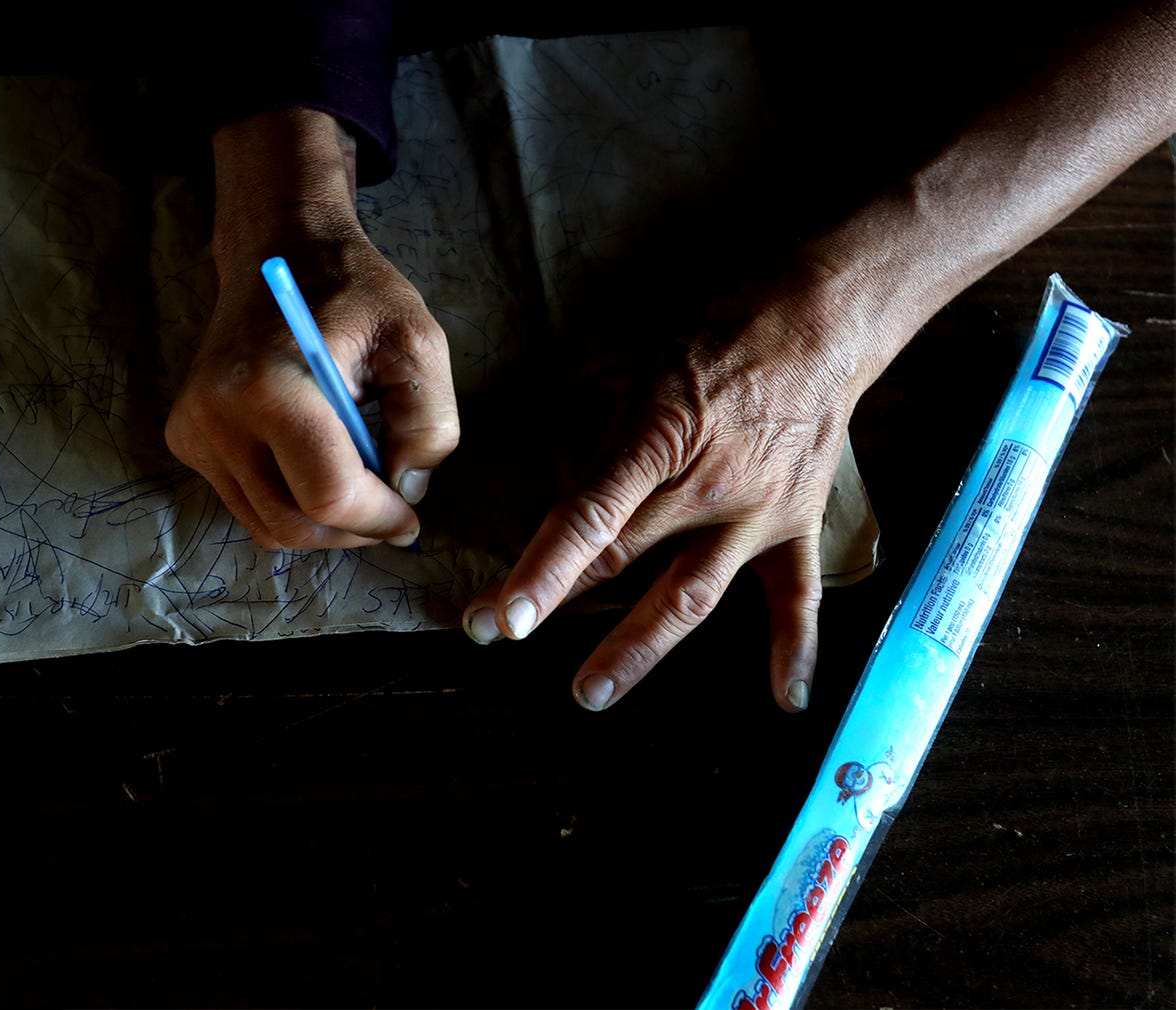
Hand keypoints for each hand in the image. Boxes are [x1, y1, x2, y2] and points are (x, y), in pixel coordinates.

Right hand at [166, 108, 459, 548]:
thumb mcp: (418, 341)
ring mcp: (193, 429)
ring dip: (322, 524)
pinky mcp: (186, 438)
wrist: (277, 251)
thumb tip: (404, 493)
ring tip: (359, 484)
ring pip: (266, 525)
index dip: (377, 519)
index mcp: (269, 385)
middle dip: (352, 530)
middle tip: (392, 510)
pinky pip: (246, 503)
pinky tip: (316, 463)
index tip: (409, 515)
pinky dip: (289, 503)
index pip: (326, 494)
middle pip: (292, 524)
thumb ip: (429, 424)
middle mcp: (217, 414)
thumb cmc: (352, 291)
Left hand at [461, 294, 864, 712]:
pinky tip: (787, 702)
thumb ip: (577, 419)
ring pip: (691, 597)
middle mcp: (709, 487)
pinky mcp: (799, 526)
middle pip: (620, 561)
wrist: (818, 319)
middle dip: (552, 601)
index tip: (501, 617)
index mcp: (658, 438)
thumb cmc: (707, 329)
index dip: (542, 572)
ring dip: (637, 650)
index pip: (588, 518)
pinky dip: (796, 649)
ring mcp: (758, 514)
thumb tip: (549, 480)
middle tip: (490, 633)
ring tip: (588, 694)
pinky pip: (798, 597)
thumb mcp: (622, 352)